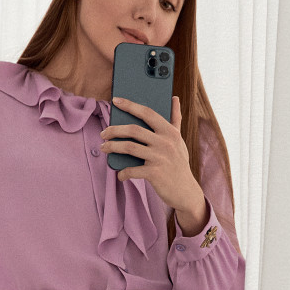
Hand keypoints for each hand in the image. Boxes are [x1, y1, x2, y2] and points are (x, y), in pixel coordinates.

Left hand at [102, 93, 206, 233]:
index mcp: (170, 131)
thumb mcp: (179, 140)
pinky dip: (123, 173)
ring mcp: (160, 158)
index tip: (116, 100)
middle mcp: (165, 142)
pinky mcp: (154, 174)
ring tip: (103, 148)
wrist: (186, 191)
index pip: (147, 113)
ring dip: (112, 147)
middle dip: (114, 130)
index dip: (130, 105)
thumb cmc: (179, 163)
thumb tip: (174, 98)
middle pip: (134, 130)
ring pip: (129, 147)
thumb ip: (175, 119)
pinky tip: (120, 174)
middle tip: (103, 133)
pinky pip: (132, 170)